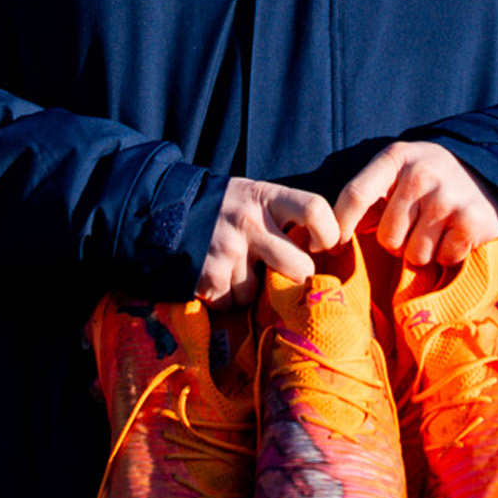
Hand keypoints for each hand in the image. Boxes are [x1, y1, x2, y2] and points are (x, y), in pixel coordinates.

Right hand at [196, 177, 338, 305]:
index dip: (329, 232)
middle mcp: (249, 223)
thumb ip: (285, 216)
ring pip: (262, 291)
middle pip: (299, 266)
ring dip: (252, 288)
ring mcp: (228, 251)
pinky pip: (233, 302)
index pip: (315, 210)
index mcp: (267, 198)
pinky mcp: (209, 276)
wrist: (167, 207)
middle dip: (296, 277)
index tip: (322, 245)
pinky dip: (227, 296)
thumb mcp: (256, 196)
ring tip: (238, 268)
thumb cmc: (226, 206)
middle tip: (284, 273)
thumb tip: (324, 252)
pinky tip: (219, 276)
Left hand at [332, 141, 497, 267]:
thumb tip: (331, 239)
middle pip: (387, 237)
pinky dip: (449, 255)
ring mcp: (447, 197)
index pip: (356, 194)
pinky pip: (443, 258)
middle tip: (416, 228)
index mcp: (395, 157)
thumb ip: (369, 196)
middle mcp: (421, 174)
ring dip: (425, 252)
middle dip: (398, 243)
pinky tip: (456, 234)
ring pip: (415, 254)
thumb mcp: (400, 171)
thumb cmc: (432, 180)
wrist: (492, 172)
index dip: (341, 226)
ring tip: (437, 230)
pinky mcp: (471, 220)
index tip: (334, 246)